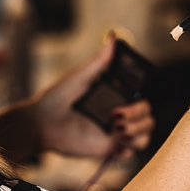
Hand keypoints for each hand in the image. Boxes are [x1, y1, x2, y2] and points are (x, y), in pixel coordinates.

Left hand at [32, 35, 154, 159]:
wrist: (41, 123)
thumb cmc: (57, 97)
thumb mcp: (80, 76)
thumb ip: (99, 61)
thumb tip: (113, 36)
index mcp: (115, 98)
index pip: (141, 101)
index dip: (141, 102)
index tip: (131, 98)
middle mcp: (118, 116)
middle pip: (147, 119)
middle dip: (139, 118)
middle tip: (117, 117)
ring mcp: (114, 134)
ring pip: (144, 137)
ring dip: (138, 134)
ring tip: (118, 131)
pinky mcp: (106, 149)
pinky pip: (130, 154)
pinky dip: (128, 151)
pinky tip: (115, 145)